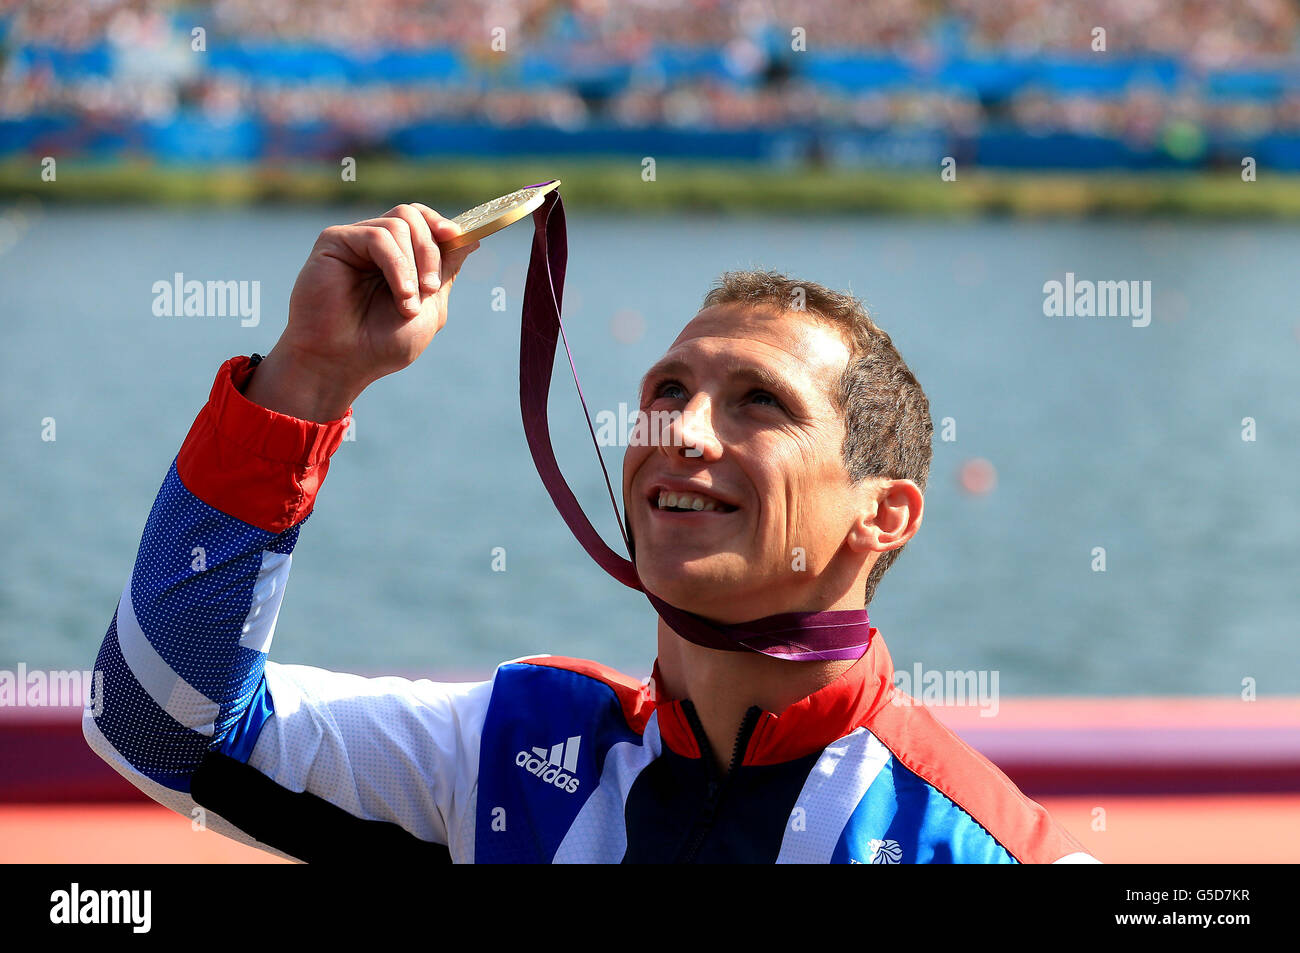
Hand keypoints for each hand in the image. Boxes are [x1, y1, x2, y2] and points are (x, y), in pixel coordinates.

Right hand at [244, 203, 478, 420]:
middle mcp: (376, 245)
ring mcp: (355, 241)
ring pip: (399, 223)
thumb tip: (470, 237)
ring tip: (408, 304)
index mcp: (398, 257)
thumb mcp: (429, 307)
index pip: (423, 221)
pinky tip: (400, 294)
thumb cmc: (381, 345)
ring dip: (414, 266)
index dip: (443, 225)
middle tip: (431, 288)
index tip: (458, 237)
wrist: (342, 364)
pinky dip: (397, 266)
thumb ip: (446, 271)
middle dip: (431, 250)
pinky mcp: (334, 241)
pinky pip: (377, 236)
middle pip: (413, 214)